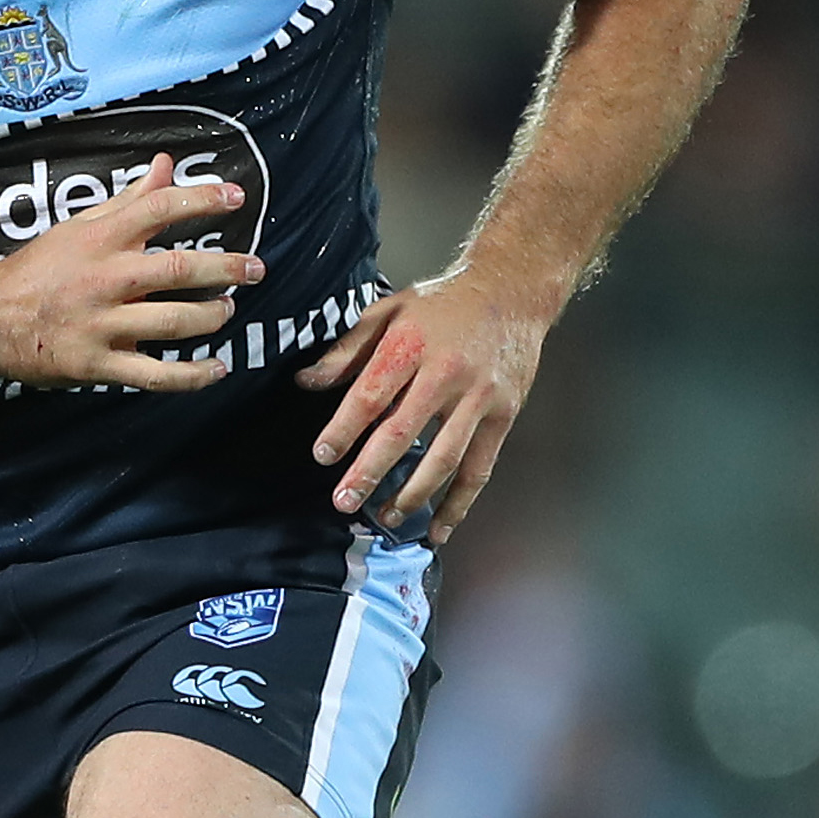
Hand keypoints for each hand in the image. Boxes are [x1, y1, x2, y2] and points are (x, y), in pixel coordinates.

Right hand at [0, 154, 262, 390]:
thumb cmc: (40, 269)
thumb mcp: (79, 226)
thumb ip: (128, 200)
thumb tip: (166, 165)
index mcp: (100, 239)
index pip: (160, 208)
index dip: (202, 199)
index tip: (235, 196)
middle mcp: (105, 279)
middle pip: (180, 268)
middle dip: (228, 267)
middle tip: (256, 267)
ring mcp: (102, 324)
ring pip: (176, 322)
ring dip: (213, 316)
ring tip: (227, 310)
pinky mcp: (99, 364)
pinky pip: (156, 374)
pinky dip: (192, 376)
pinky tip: (216, 369)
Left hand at [300, 273, 547, 542]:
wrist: (512, 291)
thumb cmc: (442, 303)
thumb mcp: (387, 311)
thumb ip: (347, 350)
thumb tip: (307, 382)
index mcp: (409, 345)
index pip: (370, 395)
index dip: (344, 429)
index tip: (323, 455)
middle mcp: (445, 374)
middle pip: (402, 433)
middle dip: (369, 472)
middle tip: (344, 501)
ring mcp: (478, 399)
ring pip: (443, 458)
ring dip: (412, 494)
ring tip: (386, 516)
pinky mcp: (503, 416)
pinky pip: (479, 468)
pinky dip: (460, 502)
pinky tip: (439, 526)